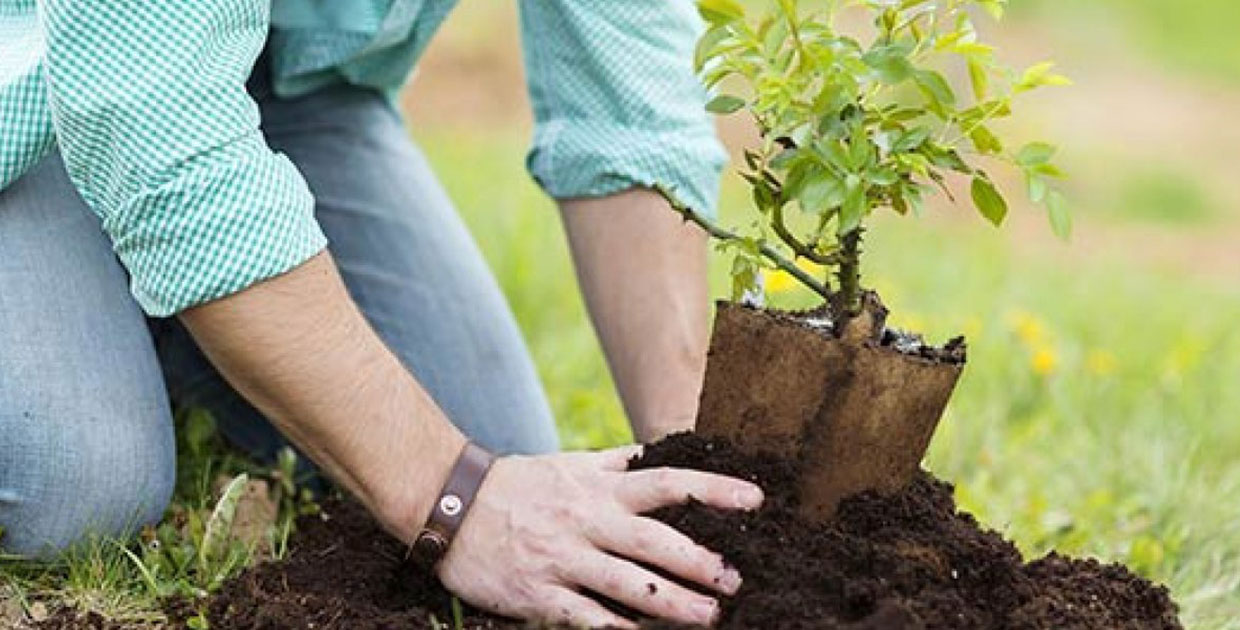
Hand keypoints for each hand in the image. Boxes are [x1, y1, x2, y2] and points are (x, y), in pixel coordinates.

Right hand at [436, 446, 763, 627]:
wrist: (450, 504)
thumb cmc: (519, 485)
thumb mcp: (570, 464)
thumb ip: (616, 464)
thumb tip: (659, 451)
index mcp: (599, 488)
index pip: (669, 482)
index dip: (713, 490)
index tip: (754, 500)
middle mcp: (587, 520)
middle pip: (655, 541)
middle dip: (700, 561)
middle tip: (737, 579)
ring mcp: (563, 558)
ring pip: (627, 584)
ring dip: (673, 603)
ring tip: (710, 616)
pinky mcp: (539, 594)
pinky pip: (586, 616)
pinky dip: (617, 628)